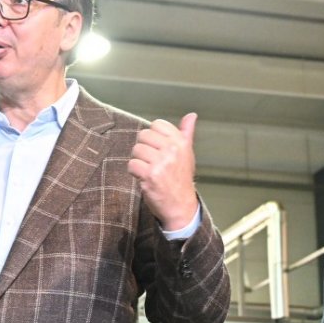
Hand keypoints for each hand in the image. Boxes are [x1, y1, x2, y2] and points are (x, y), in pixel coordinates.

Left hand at [127, 112, 199, 230]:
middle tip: (151, 162)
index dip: (153, 137)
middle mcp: (172, 150)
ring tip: (148, 170)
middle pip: (143, 135)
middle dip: (144, 149)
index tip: (158, 149)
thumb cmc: (181, 180)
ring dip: (138, 161)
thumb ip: (186, 133)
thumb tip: (191, 116)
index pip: (157, 124)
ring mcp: (161, 162)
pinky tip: (143, 178)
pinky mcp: (150, 175)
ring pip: (136, 150)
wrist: (181, 206)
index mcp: (181, 142)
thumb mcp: (187, 154)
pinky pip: (132, 164)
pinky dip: (134, 172)